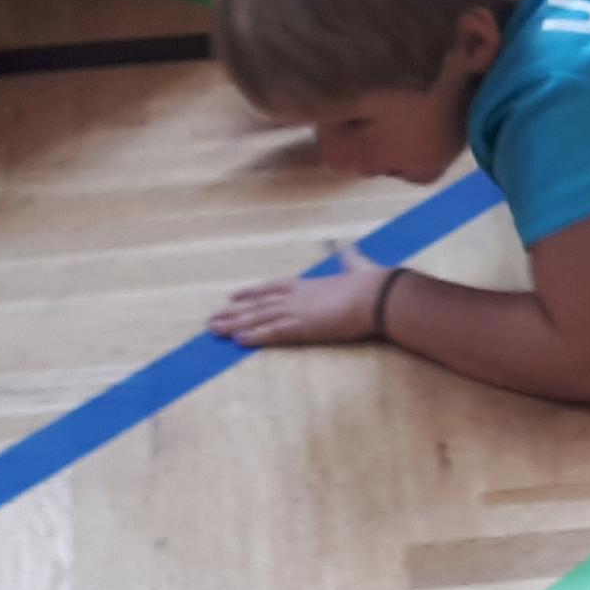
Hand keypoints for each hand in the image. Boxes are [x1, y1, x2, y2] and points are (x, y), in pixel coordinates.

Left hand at [211, 258, 391, 347]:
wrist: (378, 294)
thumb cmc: (371, 282)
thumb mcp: (357, 267)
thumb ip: (350, 261)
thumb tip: (349, 249)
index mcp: (308, 284)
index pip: (271, 288)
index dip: (251, 293)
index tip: (232, 297)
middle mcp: (296, 296)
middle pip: (257, 305)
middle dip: (232, 313)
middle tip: (211, 320)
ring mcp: (297, 311)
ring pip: (258, 318)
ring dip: (234, 325)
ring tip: (212, 330)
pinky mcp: (303, 326)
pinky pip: (272, 332)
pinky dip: (254, 336)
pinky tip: (236, 340)